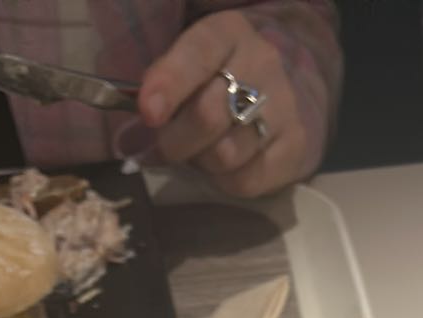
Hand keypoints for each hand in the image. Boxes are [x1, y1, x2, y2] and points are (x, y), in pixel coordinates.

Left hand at [137, 10, 311, 197]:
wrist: (281, 93)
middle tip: (164, 148)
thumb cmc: (218, 80)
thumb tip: (127, 140)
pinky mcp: (295, 146)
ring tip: (200, 152)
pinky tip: (224, 167)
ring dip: (201, 162)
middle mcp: (263, 63)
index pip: (199, 53)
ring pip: (226, 154)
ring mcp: (284, 106)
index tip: (148, 112)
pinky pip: (246, 180)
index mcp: (229, 32)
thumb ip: (159, 91)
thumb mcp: (188, 67)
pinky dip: (224, 181)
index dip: (170, 83)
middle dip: (175, 141)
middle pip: (209, 114)